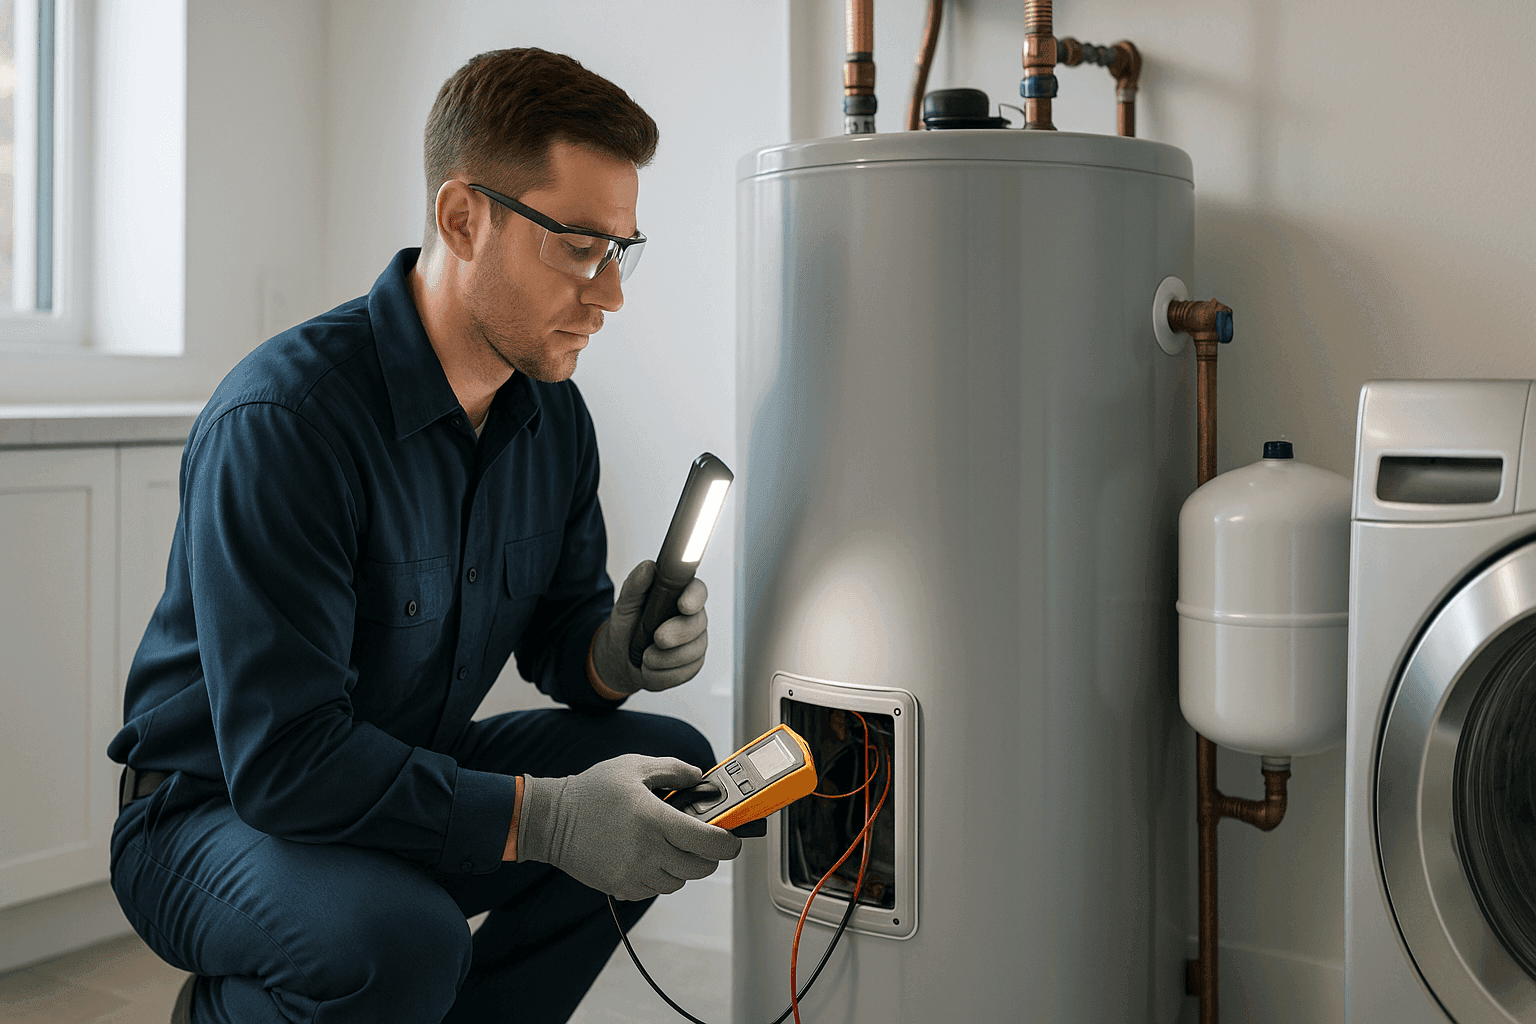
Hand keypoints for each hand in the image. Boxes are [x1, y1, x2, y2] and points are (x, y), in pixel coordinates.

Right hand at [516, 754, 742, 900]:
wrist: (552, 821)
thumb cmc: (592, 791)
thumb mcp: (634, 767)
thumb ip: (673, 769)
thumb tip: (700, 777)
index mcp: (654, 820)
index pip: (708, 842)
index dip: (729, 843)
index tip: (733, 839)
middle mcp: (648, 852)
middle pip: (700, 868)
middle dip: (709, 855)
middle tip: (703, 839)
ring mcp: (634, 874)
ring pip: (680, 882)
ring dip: (683, 866)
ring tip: (670, 845)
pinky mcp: (622, 887)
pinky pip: (656, 890)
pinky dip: (661, 877)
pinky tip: (649, 856)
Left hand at [591, 560, 708, 695]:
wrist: (619, 660)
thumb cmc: (626, 628)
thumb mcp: (624, 605)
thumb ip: (636, 586)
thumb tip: (647, 568)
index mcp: (679, 596)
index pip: (698, 591)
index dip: (694, 598)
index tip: (683, 605)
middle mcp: (692, 618)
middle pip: (698, 624)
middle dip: (677, 634)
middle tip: (657, 638)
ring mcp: (695, 642)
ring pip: (693, 652)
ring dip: (665, 658)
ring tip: (645, 656)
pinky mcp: (692, 665)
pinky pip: (685, 672)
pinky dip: (664, 674)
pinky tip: (651, 668)